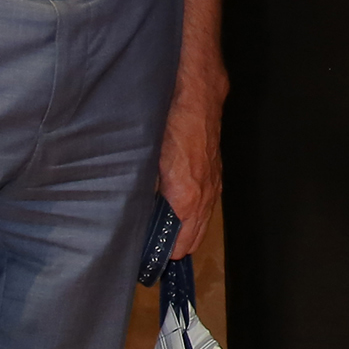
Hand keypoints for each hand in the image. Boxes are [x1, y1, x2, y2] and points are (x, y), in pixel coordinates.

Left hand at [158, 80, 221, 259]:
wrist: (196, 89)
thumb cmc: (169, 122)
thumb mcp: (149, 159)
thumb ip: (145, 189)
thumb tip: (132, 212)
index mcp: (187, 197)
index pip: (182, 243)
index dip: (165, 254)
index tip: (148, 259)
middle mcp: (205, 194)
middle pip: (196, 236)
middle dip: (177, 246)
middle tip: (155, 251)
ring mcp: (214, 182)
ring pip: (203, 219)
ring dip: (187, 230)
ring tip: (167, 236)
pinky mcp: (216, 170)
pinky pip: (207, 202)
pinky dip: (195, 212)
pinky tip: (181, 209)